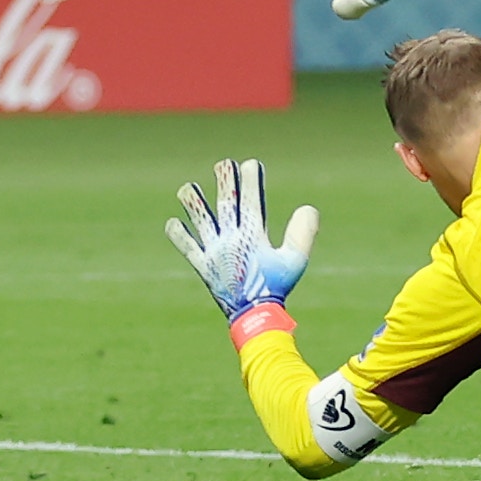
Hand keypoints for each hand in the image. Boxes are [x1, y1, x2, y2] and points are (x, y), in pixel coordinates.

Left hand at [163, 157, 317, 322]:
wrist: (253, 316)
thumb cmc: (276, 288)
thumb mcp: (295, 260)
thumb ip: (302, 233)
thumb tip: (308, 208)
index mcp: (251, 236)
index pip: (250, 202)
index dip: (250, 181)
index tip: (250, 164)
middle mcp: (229, 240)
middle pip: (225, 205)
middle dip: (225, 182)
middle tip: (223, 164)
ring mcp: (214, 253)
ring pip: (201, 223)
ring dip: (193, 204)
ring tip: (186, 188)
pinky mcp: (204, 267)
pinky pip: (189, 249)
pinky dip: (179, 236)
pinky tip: (172, 223)